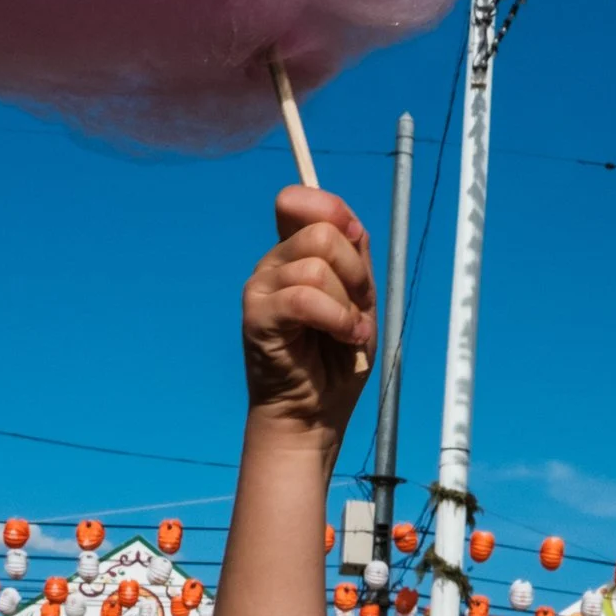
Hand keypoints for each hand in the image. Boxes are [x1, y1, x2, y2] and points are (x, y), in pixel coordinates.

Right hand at [241, 186, 374, 439]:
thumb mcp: (359, 302)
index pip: (300, 201)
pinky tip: (344, 337)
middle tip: (358, 309)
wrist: (314, 415)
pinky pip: (304, 298)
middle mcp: (272, 265)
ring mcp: (260, 289)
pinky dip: (336, 319)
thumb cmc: (335, 363)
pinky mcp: (257, 317)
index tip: (356, 241)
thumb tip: (349, 222)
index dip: (333, 211)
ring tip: (348, 332)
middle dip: (355, 274)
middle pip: (321, 234)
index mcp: (293, 255)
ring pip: (317, 268)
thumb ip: (355, 259)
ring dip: (347, 306)